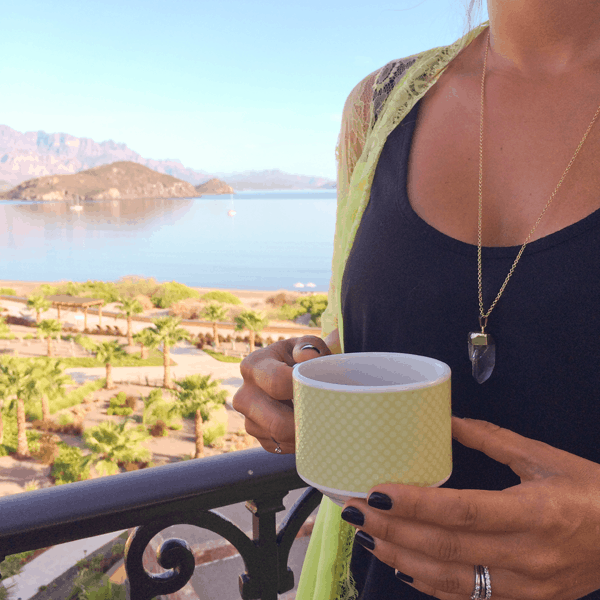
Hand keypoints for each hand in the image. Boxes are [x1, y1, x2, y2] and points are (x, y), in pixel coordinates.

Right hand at [232, 335, 331, 453]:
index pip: (277, 382)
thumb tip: (306, 357)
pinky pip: (279, 447)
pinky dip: (298, 441)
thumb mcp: (308, 344)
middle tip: (331, 418)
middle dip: (307, 422)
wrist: (296, 372)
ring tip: (322, 420)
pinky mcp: (257, 437)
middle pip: (277, 422)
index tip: (326, 391)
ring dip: (305, 433)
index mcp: (253, 365)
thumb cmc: (304, 357)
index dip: (305, 389)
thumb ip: (310, 346)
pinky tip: (310, 426)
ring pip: (279, 438)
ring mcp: (248, 419)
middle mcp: (244, 394)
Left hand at [341, 417, 599, 599]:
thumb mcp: (544, 458)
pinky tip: (402, 567)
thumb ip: (491, 439)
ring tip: (368, 539)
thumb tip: (444, 420)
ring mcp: (526, 586)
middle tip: (355, 513)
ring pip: (452, 579)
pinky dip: (430, 585)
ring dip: (403, 559)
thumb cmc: (590, 492)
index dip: (416, 504)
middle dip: (394, 531)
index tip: (377, 493)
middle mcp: (528, 555)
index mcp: (535, 512)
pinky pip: (469, 598)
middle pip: (448, 547)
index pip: (463, 511)